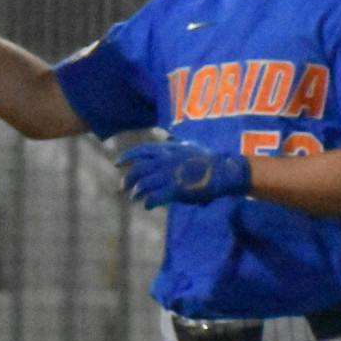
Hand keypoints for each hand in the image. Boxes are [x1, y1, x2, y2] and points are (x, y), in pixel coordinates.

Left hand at [117, 140, 250, 208]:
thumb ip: (174, 142)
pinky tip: (147, 206)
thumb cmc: (207, 158)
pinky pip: (156, 197)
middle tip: (122, 187)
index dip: (128, 157)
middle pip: (139, 170)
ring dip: (136, 192)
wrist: (222, 171)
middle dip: (128, 179)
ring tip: (134, 198)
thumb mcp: (188, 145)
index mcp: (168, 149)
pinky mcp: (176, 189)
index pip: (142, 151)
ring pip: (144, 184)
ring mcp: (169, 175)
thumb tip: (165, 134)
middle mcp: (165, 161)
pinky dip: (149, 202)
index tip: (118, 163)